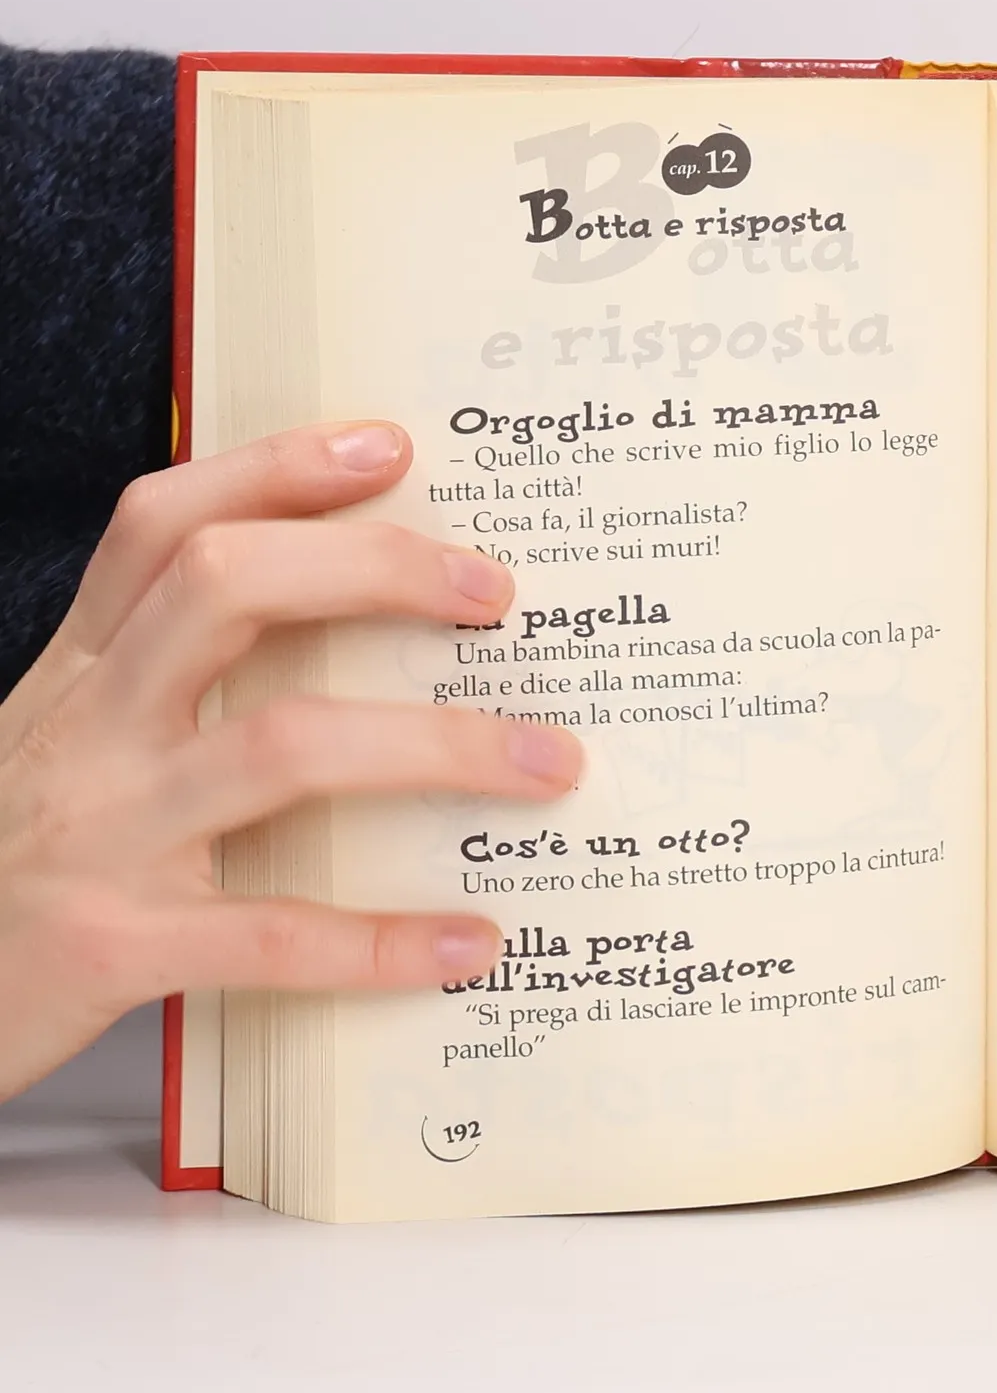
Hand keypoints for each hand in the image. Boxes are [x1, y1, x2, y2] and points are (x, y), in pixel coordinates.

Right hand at [0, 423, 582, 1101]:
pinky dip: (380, 939)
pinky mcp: (112, 945)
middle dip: (374, 570)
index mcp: (84, 674)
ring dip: (436, 746)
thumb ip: (167, 688)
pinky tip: (467, 943)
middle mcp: (90, 729)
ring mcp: (100, 832)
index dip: (275, 472)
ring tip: (548, 761)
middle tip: (495, 593)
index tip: (390, 447)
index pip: (167, 527)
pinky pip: (270, 932)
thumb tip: (354, 638)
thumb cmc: (15, 869)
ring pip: (282, 746)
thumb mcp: (70, 749)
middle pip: (226, 588)